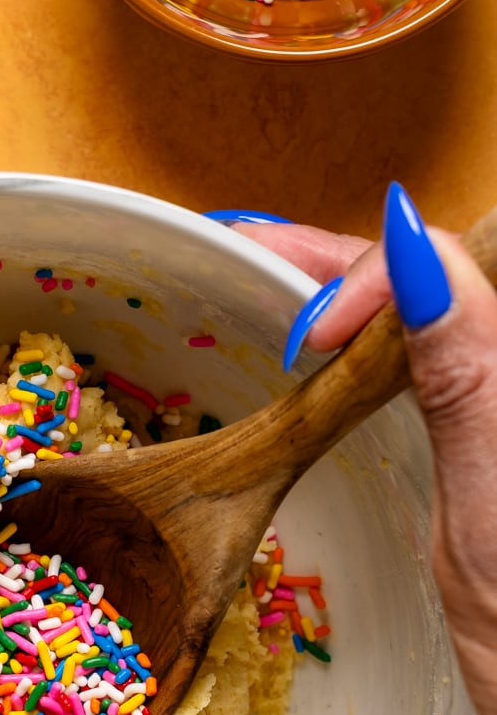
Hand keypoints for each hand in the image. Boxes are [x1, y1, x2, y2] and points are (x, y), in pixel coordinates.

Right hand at [237, 186, 496, 714]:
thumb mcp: (494, 472)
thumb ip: (465, 357)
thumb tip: (413, 242)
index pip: (441, 264)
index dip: (368, 278)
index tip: (308, 338)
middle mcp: (493, 365)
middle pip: (419, 277)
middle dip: (331, 260)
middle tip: (242, 246)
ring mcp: (480, 404)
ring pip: (406, 318)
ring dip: (333, 289)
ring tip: (257, 272)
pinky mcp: (464, 443)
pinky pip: (402, 368)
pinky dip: (349, 346)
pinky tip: (307, 346)